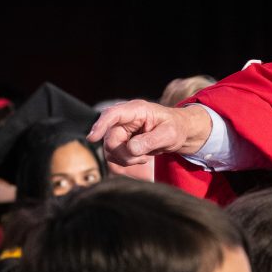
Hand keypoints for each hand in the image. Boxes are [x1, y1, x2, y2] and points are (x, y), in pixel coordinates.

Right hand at [87, 100, 212, 166]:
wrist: (179, 132)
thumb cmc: (176, 128)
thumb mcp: (169, 134)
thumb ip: (151, 141)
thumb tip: (131, 148)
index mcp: (136, 110)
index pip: (112, 114)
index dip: (100, 125)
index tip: (92, 138)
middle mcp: (125, 118)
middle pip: (110, 138)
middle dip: (124, 153)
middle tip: (143, 158)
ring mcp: (121, 130)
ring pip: (110, 149)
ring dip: (126, 159)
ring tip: (144, 157)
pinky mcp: (121, 141)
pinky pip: (114, 155)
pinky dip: (126, 161)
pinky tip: (141, 157)